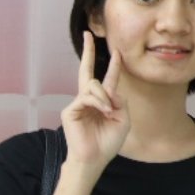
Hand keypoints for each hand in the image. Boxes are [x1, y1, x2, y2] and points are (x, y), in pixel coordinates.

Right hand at [61, 31, 128, 167]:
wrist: (94, 159)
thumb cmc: (108, 143)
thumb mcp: (123, 120)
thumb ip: (120, 101)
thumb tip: (109, 88)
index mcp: (103, 102)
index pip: (108, 79)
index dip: (113, 65)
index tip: (117, 51)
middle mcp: (89, 99)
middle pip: (86, 71)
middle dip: (88, 52)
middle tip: (87, 34)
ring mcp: (78, 104)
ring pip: (92, 85)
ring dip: (104, 96)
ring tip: (108, 111)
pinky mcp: (70, 110)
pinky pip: (86, 96)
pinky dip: (98, 102)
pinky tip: (103, 111)